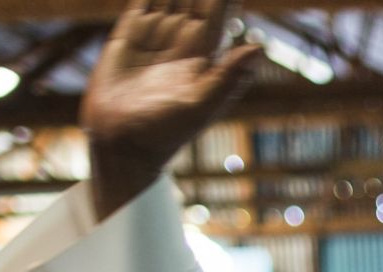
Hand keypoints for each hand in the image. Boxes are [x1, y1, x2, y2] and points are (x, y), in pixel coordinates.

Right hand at [84, 0, 264, 220]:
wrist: (122, 146)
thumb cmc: (165, 133)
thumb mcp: (200, 105)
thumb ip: (229, 76)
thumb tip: (260, 47)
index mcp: (204, 51)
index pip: (219, 5)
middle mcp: (182, 39)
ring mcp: (154, 36)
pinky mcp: (127, 38)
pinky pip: (141, 0)